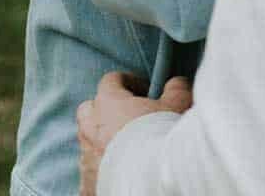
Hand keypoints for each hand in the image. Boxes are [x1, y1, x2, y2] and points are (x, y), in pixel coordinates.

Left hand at [77, 73, 192, 195]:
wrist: (152, 182)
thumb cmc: (162, 138)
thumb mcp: (178, 105)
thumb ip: (175, 89)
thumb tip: (175, 84)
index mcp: (108, 104)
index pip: (110, 81)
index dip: (128, 82)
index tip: (144, 90)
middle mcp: (91, 129)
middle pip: (88, 111)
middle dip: (104, 111)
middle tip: (127, 117)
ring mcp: (86, 158)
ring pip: (87, 143)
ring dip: (101, 142)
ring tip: (125, 150)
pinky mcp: (88, 183)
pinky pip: (90, 172)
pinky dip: (101, 171)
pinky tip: (119, 174)